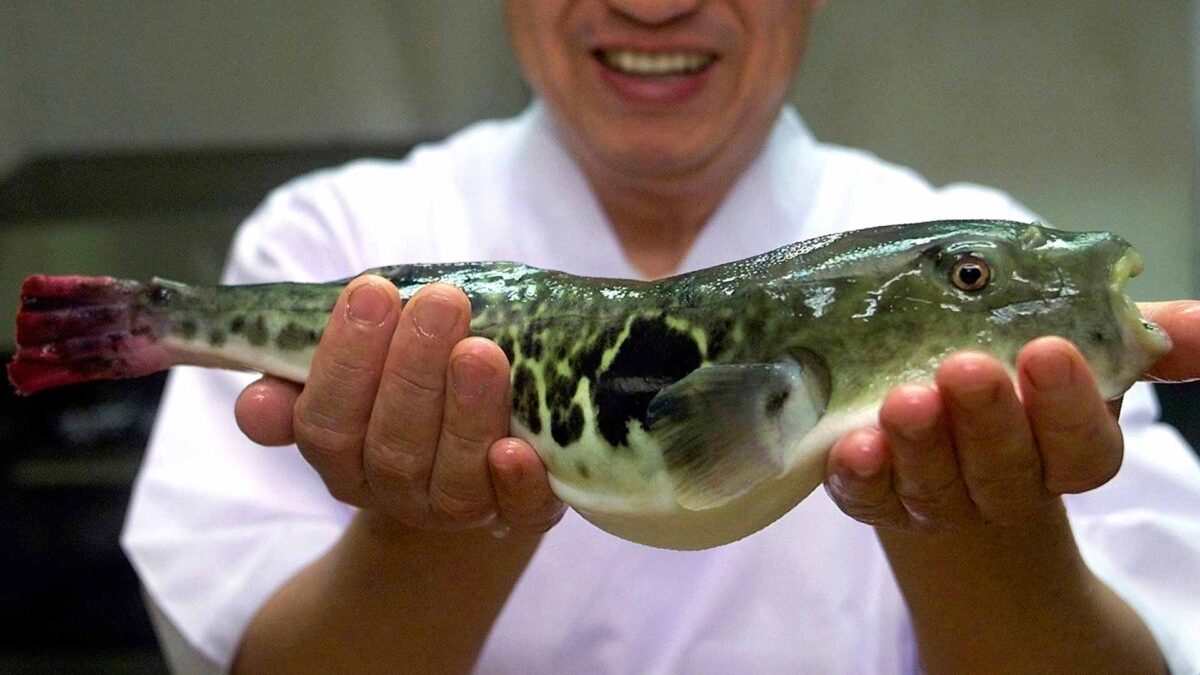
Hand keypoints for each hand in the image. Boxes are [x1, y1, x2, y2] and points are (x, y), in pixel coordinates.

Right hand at [234, 275, 563, 534]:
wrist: (487, 444)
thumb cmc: (414, 380)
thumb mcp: (358, 368)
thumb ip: (302, 373)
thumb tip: (255, 404)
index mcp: (344, 455)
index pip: (327, 423)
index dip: (345, 361)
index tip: (373, 291)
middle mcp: (396, 491)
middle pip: (392, 447)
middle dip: (414, 371)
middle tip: (441, 302)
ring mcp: (459, 509)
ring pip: (453, 476)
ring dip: (467, 413)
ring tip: (482, 352)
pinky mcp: (522, 514)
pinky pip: (519, 511)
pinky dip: (518, 482)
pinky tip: (517, 448)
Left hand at [825, 300, 1199, 531]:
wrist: (945, 444)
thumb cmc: (1018, 384)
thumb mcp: (1081, 354)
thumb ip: (1141, 336)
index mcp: (1062, 452)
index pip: (1081, 448)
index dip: (1066, 406)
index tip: (1046, 351)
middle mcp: (1003, 483)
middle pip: (1004, 468)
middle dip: (987, 419)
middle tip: (965, 368)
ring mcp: (937, 499)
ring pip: (935, 485)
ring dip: (920, 445)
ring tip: (904, 400)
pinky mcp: (875, 499)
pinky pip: (867, 498)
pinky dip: (861, 475)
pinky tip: (854, 446)